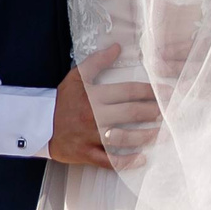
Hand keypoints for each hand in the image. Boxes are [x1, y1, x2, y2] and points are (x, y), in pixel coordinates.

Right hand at [49, 45, 158, 169]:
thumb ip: (97, 62)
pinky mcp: (87, 153)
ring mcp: (91, 136)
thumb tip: (117, 47)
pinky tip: (142, 159)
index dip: (151, 92)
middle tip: (173, 112)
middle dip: (155, 112)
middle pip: (132, 113)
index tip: (168, 93)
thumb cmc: (61, 100)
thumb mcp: (76, 76)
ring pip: (125, 137)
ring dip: (147, 136)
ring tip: (163, 133)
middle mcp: (95, 115)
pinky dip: (126, 161)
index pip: (129, 91)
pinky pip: (110, 160)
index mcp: (94, 95)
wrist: (37, 123)